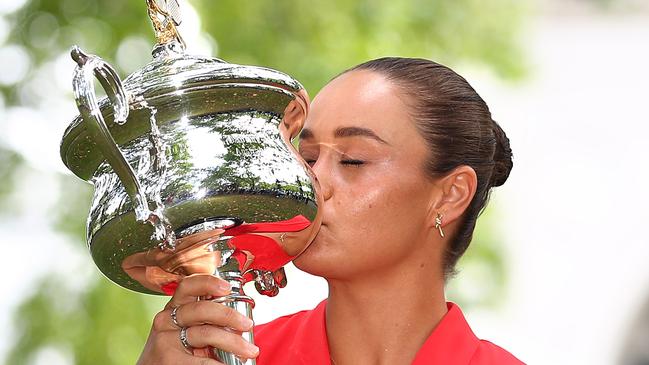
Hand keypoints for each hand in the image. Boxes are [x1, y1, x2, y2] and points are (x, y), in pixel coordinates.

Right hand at [137, 274, 259, 364]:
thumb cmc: (172, 351)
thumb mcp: (183, 329)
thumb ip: (204, 320)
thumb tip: (239, 319)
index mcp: (174, 307)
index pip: (188, 286)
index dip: (208, 282)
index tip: (227, 287)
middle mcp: (166, 319)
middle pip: (202, 309)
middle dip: (229, 315)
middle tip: (248, 324)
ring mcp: (166, 339)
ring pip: (206, 334)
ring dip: (233, 342)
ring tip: (249, 350)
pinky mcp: (168, 359)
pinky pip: (202, 361)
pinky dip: (219, 364)